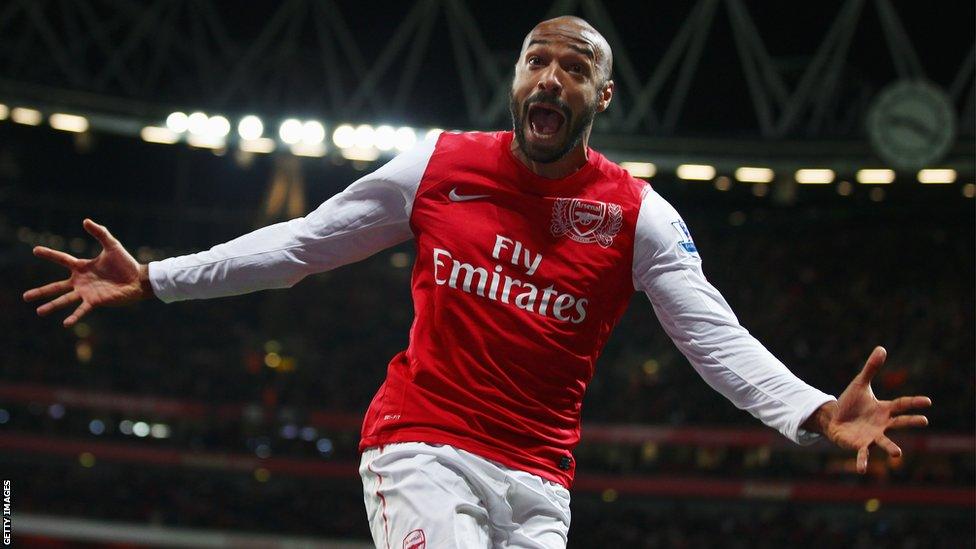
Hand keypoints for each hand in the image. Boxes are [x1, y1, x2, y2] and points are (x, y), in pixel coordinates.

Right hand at [23, 218, 152, 326]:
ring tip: (38, 311)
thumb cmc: (125, 263)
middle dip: (41, 292)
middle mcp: (81, 281)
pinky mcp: (96, 301)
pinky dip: (74, 316)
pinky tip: (65, 323)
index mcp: (82, 267)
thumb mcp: (112, 245)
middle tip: (25, 296)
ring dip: (52, 306)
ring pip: (65, 300)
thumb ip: (100, 233)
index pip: (62, 259)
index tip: (35, 250)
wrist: (138, 279)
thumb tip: (85, 221)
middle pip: (56, 287)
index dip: (49, 254)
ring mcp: (87, 292)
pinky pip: (82, 309)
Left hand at [807, 346, 931, 472]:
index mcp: (884, 409)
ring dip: (890, 447)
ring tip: (898, 453)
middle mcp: (881, 424)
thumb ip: (871, 368)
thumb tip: (881, 348)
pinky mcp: (859, 444)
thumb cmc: (850, 402)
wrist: (834, 417)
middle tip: (924, 421)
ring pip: (884, 441)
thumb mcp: (860, 384)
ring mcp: (871, 435)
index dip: (914, 402)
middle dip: (911, 422)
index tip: (928, 402)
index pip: (902, 404)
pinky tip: (862, 470)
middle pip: (899, 422)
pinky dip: (862, 461)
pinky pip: (862, 454)